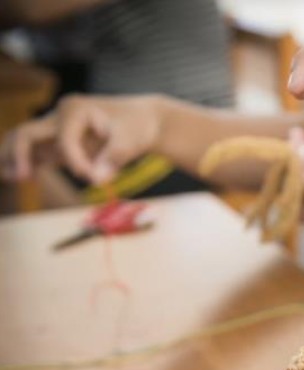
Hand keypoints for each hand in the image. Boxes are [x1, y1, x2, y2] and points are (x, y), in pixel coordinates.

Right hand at [0, 94, 161, 183]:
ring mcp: (57, 130)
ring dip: (14, 158)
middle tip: (23, 177)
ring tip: (9, 177)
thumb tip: (96, 179)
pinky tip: (16, 177)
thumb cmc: (137, 127)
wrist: (143, 121)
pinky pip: (36, 153)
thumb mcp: (132, 140)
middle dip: (21, 154)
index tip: (94, 179)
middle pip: (28, 134)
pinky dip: (26, 163)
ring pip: (25, 142)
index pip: (65, 140)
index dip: (76, 162)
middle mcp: (60, 116)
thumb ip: (113, 158)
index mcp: (75, 110)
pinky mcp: (60, 144)